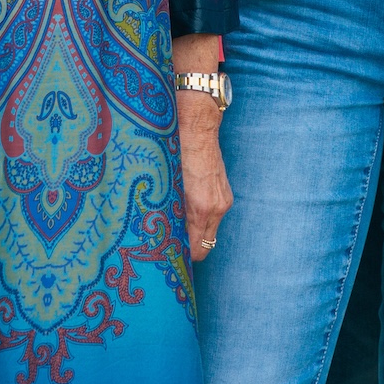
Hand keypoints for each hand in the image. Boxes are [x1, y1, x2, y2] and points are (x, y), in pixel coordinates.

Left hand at [178, 94, 230, 259]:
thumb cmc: (176, 150)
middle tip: (169, 247)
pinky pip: (214, 216)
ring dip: (196, 232)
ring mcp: (223, 199)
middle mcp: (217, 207)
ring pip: (210, 230)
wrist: (196, 125)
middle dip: (189, 248)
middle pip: (206, 245)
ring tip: (175, 226)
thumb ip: (166, 211)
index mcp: (202, 207)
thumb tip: (158, 233)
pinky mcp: (225, 192)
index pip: (198, 250)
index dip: (183, 257)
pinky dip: (202, 218)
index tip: (168, 258)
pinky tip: (186, 210)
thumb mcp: (165, 184)